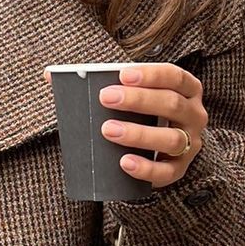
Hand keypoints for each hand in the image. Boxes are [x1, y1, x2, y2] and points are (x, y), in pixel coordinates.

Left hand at [42, 63, 206, 187]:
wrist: (163, 149)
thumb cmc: (141, 113)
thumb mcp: (132, 94)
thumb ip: (100, 82)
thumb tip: (50, 75)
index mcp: (186, 89)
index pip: (174, 76)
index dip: (151, 74)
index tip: (123, 73)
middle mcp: (194, 115)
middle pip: (172, 104)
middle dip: (138, 100)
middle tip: (105, 98)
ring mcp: (190, 144)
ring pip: (171, 138)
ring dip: (139, 133)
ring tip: (108, 130)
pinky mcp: (179, 170)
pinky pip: (165, 172)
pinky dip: (145, 168)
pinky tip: (124, 163)